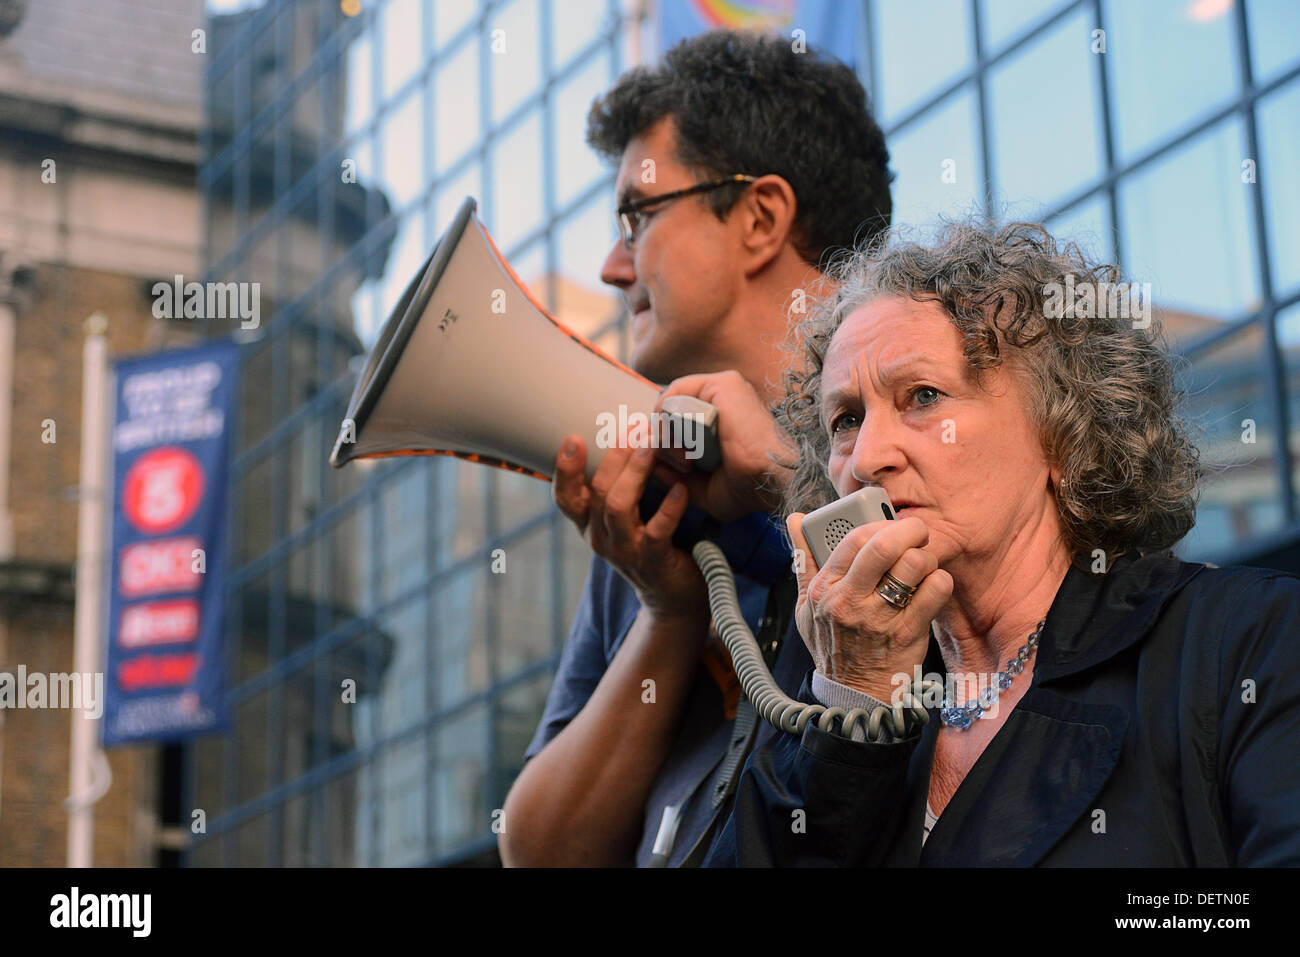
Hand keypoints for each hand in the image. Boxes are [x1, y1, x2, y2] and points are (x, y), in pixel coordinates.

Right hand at [552, 434, 709, 622]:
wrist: (673, 596)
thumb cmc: (652, 545)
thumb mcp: (629, 517)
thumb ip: (624, 484)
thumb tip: (633, 435)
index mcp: (591, 525)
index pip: (565, 497)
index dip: (565, 470)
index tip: (573, 439)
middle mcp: (601, 538)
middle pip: (596, 492)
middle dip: (614, 457)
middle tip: (634, 428)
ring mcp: (625, 551)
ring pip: (617, 507)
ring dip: (634, 474)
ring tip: (651, 448)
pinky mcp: (652, 561)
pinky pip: (657, 531)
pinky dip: (669, 507)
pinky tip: (681, 489)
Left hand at [657, 370, 795, 521]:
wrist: (770, 480)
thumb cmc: (748, 486)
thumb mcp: (705, 487)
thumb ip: (678, 476)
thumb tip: (653, 464)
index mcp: (724, 416)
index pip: (679, 416)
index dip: (666, 438)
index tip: (666, 462)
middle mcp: (724, 398)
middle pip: (672, 408)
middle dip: (664, 438)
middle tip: (677, 462)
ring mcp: (725, 387)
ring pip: (672, 402)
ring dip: (666, 432)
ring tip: (682, 457)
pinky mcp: (723, 385)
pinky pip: (677, 393)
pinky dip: (667, 416)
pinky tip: (677, 439)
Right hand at [786, 514, 952, 701]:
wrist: (853, 696)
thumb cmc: (831, 644)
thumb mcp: (806, 605)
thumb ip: (803, 560)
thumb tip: (795, 520)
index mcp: (824, 589)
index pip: (854, 539)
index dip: (879, 523)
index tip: (889, 524)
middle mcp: (849, 602)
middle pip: (884, 546)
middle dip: (909, 529)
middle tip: (917, 532)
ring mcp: (879, 618)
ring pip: (914, 564)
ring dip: (926, 557)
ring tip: (923, 564)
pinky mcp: (907, 633)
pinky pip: (935, 590)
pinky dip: (940, 582)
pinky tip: (932, 587)